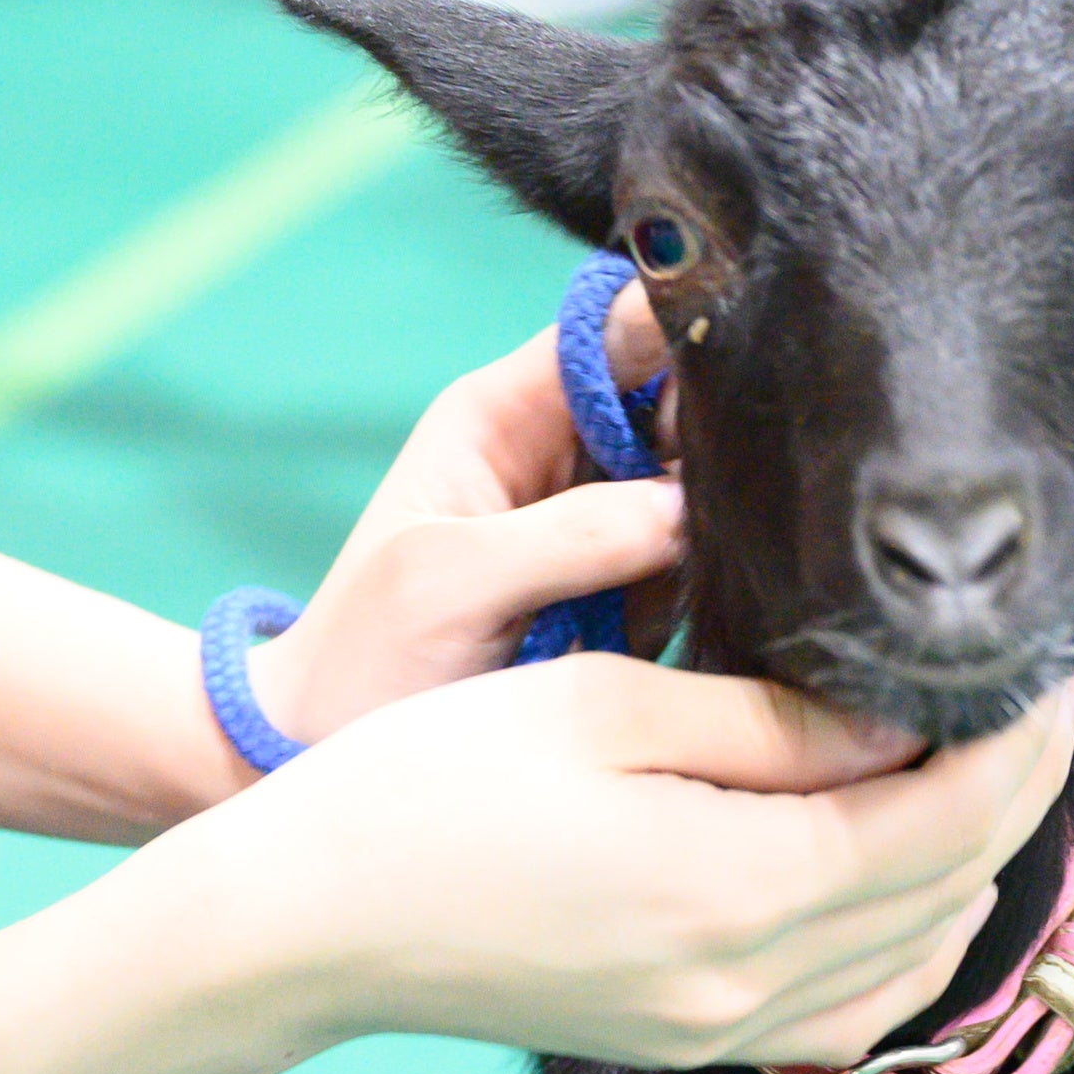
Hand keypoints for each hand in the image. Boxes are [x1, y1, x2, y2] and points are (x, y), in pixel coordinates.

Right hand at [152, 663, 1073, 1073]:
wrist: (311, 922)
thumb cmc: (431, 785)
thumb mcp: (603, 708)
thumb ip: (770, 722)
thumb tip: (905, 719)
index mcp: (737, 888)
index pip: (947, 815)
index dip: (1023, 738)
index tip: (1057, 659)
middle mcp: (750, 983)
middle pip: (950, 890)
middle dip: (1016, 789)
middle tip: (1042, 693)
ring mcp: (722, 1030)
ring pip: (917, 960)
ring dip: (971, 865)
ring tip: (987, 764)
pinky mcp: (691, 1045)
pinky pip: (854, 1007)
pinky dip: (911, 938)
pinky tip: (908, 869)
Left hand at [245, 290, 680, 747]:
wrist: (330, 750)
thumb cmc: (367, 654)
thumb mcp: (453, 579)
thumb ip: (571, 535)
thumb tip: (690, 507)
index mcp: (504, 414)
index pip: (612, 330)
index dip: (680, 324)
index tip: (744, 359)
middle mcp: (562, 455)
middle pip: (678, 402)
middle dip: (713, 438)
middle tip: (723, 496)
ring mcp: (600, 523)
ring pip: (702, 484)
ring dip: (720, 519)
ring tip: (696, 570)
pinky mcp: (629, 591)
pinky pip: (699, 563)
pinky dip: (712, 582)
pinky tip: (694, 611)